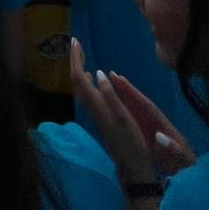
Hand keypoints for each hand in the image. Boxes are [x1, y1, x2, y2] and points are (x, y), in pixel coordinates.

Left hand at [70, 38, 154, 183]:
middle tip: (76, 43)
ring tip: (81, 55)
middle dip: (75, 61)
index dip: (76, 59)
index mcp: (97, 106)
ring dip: (79, 69)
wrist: (133, 169)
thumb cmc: (132, 143)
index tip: (75, 41)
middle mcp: (93, 109)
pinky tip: (92, 78)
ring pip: (81, 88)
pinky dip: (86, 81)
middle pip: (76, 81)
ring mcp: (96, 114)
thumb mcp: (124, 118)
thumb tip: (97, 72)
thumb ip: (111, 96)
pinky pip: (88, 94)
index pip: (79, 78)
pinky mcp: (101, 118)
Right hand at [108, 71, 194, 175]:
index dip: (133, 93)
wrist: (192, 179)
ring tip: (110, 87)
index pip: (147, 107)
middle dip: (127, 91)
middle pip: (141, 105)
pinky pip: (137, 123)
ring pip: (138, 112)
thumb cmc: (187, 169)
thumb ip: (175, 150)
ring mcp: (154, 131)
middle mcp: (158, 125)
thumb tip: (159, 137)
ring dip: (125, 99)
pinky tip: (117, 110)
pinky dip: (127, 114)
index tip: (119, 79)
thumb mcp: (183, 161)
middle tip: (111, 75)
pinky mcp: (151, 139)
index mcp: (165, 128)